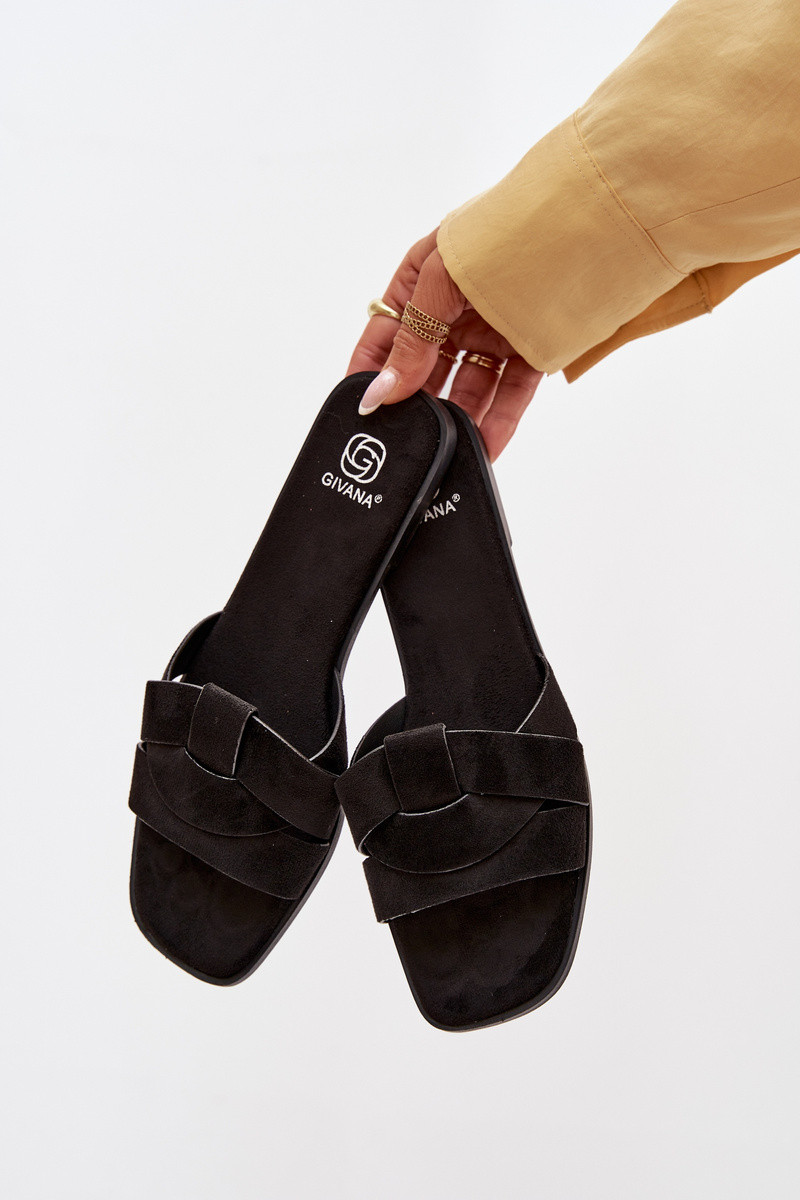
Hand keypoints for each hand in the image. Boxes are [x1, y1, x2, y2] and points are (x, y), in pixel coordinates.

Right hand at [347, 228, 542, 459]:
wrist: (582, 222)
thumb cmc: (504, 231)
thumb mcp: (439, 281)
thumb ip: (412, 339)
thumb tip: (384, 389)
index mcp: (424, 282)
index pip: (385, 335)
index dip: (370, 371)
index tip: (361, 409)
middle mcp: (455, 310)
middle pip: (425, 369)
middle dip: (415, 404)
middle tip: (405, 436)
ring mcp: (491, 330)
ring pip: (468, 387)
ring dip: (456, 419)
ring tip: (445, 448)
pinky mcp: (529, 348)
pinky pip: (508, 393)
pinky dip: (496, 422)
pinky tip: (482, 447)